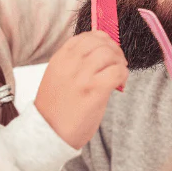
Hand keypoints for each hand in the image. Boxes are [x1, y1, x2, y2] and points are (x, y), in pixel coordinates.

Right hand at [34, 31, 128, 148]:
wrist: (48, 133)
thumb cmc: (55, 108)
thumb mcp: (57, 77)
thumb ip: (73, 63)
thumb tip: (101, 52)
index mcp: (60, 59)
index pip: (85, 37)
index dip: (102, 40)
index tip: (108, 49)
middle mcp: (70, 64)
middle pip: (100, 42)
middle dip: (114, 49)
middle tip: (118, 62)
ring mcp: (82, 77)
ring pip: (109, 54)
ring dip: (119, 62)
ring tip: (119, 72)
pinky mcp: (94, 91)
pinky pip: (117, 71)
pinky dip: (123, 74)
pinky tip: (119, 83)